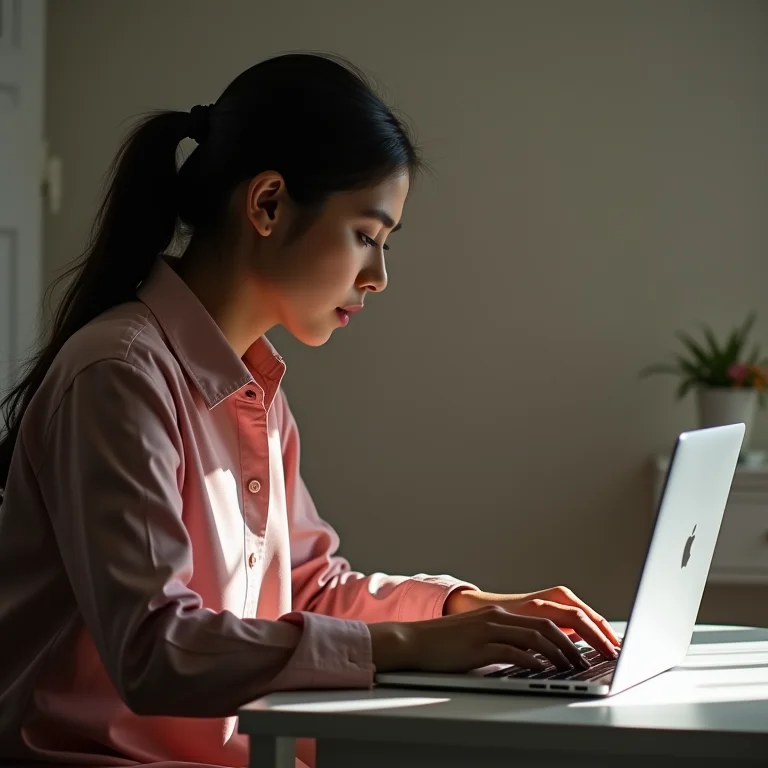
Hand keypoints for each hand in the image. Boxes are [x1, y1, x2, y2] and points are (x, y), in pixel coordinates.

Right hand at [443, 585, 620, 658]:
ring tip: (577, 667)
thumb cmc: (447, 645)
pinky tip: (545, 670)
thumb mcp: (481, 637)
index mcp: (502, 614)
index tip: (597, 644)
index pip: (549, 617)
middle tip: (598, 656)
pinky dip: (534, 661)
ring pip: (536, 636)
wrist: (415, 641)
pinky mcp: (479, 646)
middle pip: (550, 623)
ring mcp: (489, 629)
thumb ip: (508, 640)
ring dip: (561, 653)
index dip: (577, 630)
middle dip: (579, 640)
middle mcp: (499, 617)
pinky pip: (514, 651)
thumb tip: (539, 656)